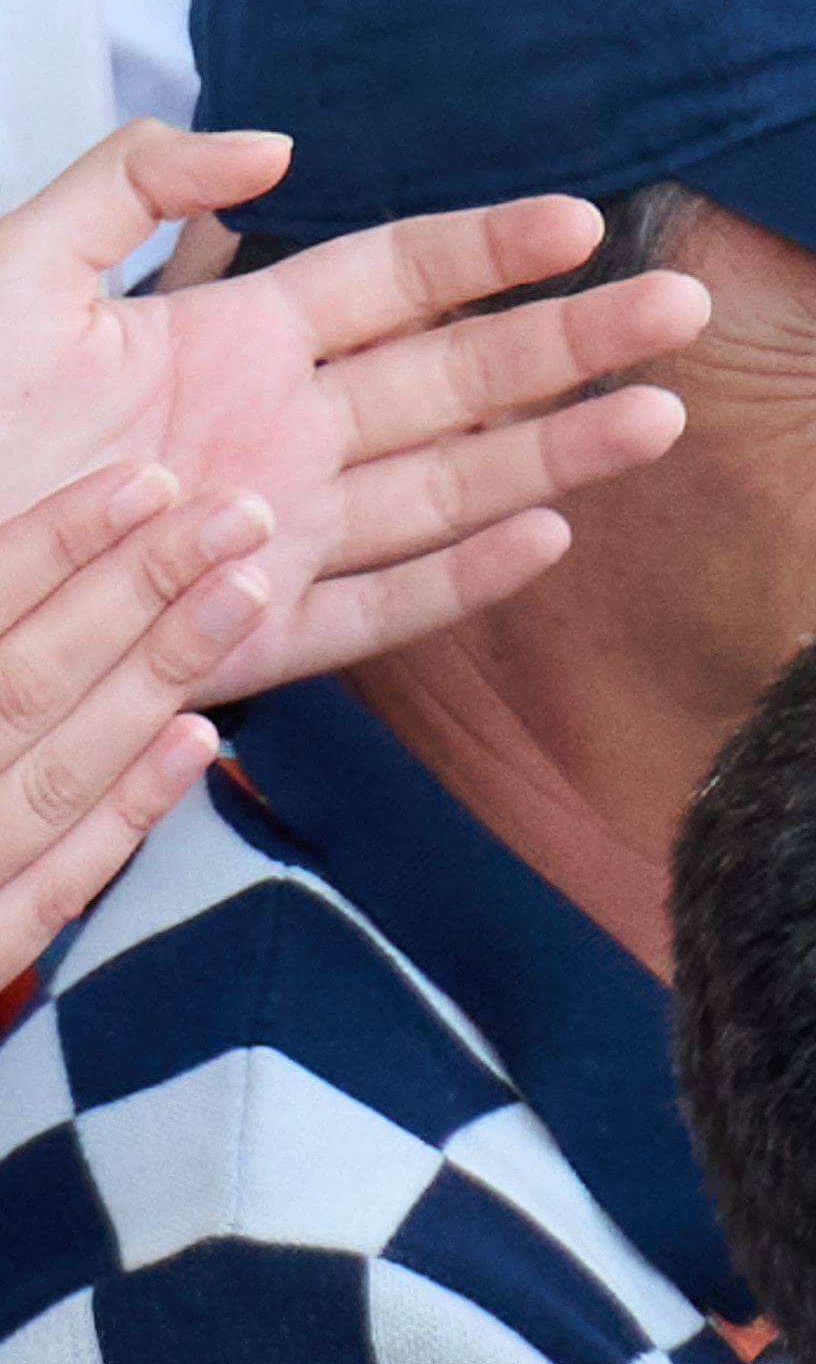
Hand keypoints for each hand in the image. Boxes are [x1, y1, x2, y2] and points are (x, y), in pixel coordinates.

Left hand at [0, 121, 709, 696]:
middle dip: (573, 342)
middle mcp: (280, 431)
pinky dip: (461, 578)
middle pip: (457, 379)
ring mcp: (280, 533)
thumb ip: (128, 186)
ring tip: (659, 419)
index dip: (489, 250)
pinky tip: (545, 540)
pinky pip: (378, 607)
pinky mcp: (253, 629)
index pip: (393, 280)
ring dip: (559, 454)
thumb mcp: (12, 272)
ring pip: (451, 486)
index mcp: (228, 340)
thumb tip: (274, 149)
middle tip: (680, 310)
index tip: (580, 223)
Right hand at [0, 453, 296, 977]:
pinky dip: (125, 810)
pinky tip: (200, 740)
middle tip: (242, 517)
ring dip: (155, 680)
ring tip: (244, 593)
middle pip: (25, 678)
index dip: (56, 541)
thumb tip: (22, 571)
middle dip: (138, 591)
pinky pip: (51, 882)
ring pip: (53, 771)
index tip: (152, 480)